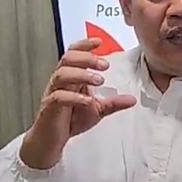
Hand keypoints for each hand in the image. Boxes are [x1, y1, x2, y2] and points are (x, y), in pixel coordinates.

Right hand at [20, 38, 136, 168]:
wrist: (53, 139)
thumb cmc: (70, 120)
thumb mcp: (97, 110)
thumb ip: (113, 103)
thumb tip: (132, 99)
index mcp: (70, 77)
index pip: (73, 54)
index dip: (84, 45)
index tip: (98, 42)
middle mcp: (60, 81)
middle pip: (67, 59)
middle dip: (87, 58)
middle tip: (104, 65)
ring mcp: (53, 93)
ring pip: (61, 74)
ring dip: (81, 74)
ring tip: (98, 80)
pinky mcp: (49, 107)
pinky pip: (58, 96)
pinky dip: (73, 96)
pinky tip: (87, 100)